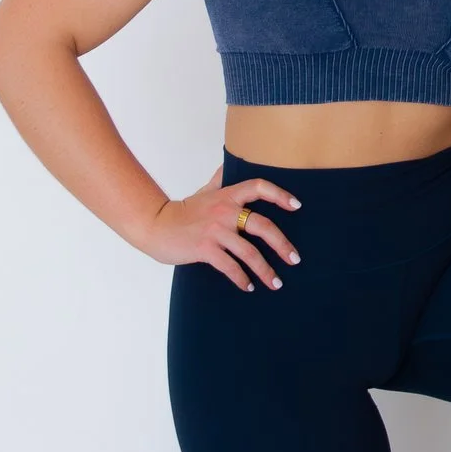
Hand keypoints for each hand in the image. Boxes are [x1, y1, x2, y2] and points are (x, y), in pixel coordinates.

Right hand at [143, 177, 300, 289]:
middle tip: (295, 259)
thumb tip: (228, 165)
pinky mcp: (204, 249)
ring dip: (265, 270)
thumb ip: (219, 180)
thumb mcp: (203, 192)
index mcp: (227, 195)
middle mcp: (224, 211)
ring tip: (275, 283)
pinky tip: (248, 287)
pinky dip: (241, 278)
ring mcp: (215, 231)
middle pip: (262, 225)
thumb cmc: (181, 211)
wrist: (154, 225)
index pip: (259, 187)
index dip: (280, 194)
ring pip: (249, 252)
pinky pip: (230, 266)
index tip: (296, 206)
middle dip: (282, 244)